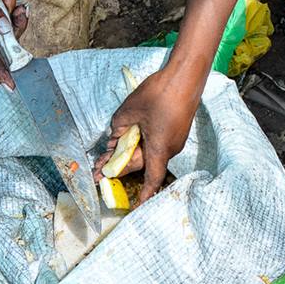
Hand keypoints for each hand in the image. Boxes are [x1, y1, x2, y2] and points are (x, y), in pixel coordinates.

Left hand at [93, 68, 201, 205]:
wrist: (185, 76)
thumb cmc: (159, 93)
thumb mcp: (129, 110)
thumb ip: (118, 127)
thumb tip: (116, 137)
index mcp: (160, 148)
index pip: (151, 179)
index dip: (144, 195)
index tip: (137, 207)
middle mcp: (170, 148)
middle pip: (143, 163)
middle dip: (120, 166)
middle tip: (98, 168)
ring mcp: (175, 139)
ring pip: (149, 151)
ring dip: (130, 152)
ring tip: (108, 150)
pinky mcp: (177, 129)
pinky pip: (156, 142)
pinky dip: (141, 142)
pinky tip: (127, 134)